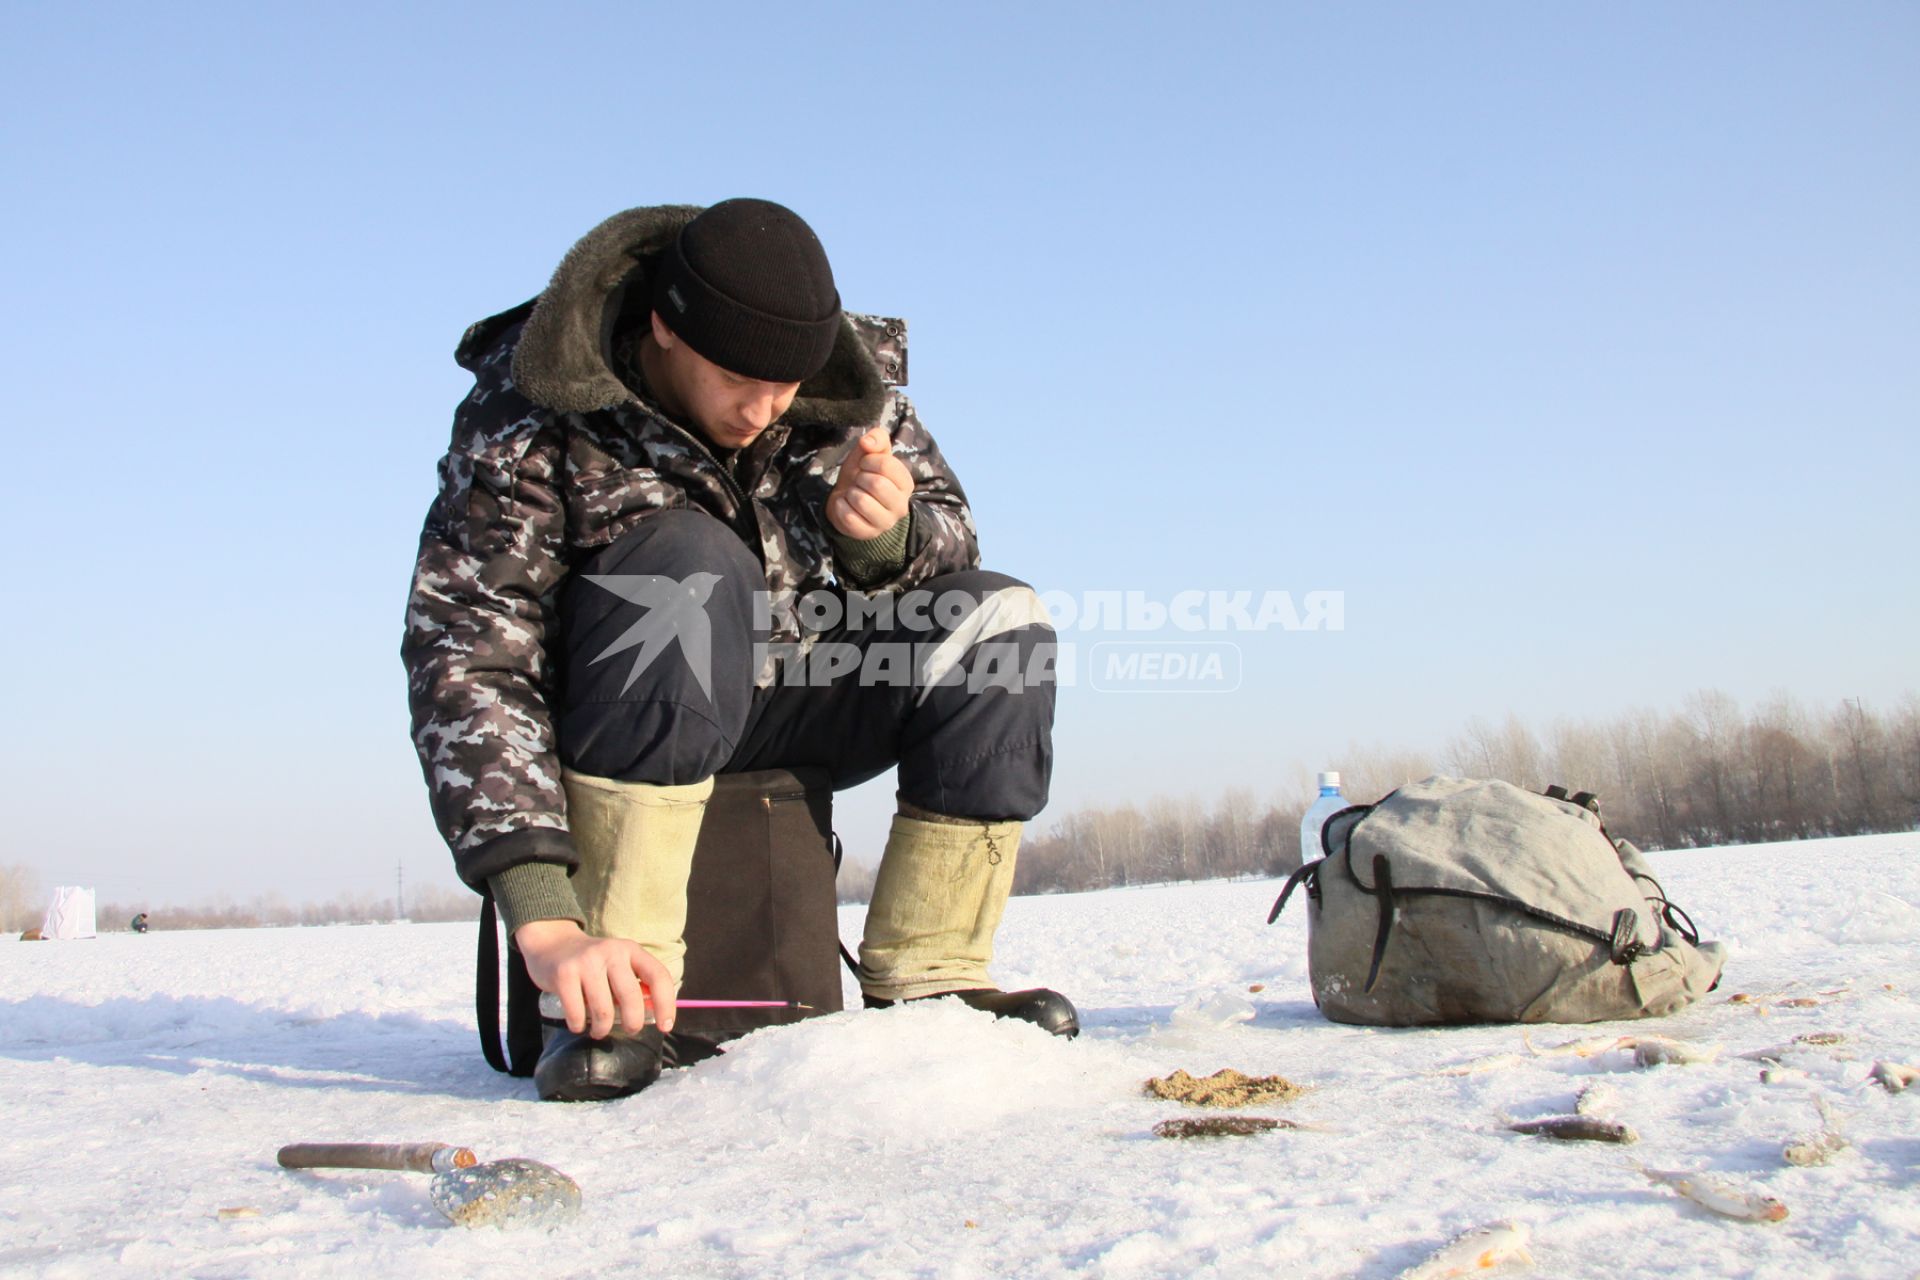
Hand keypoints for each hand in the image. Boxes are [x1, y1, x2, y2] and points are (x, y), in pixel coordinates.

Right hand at [514, 919, 676, 1037]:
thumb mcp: (619, 965)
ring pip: (604, 1010)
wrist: (552, 944)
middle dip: (633, 1023)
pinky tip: (579, 1024)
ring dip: (603, 1029)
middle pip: (631, 998)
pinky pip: (577, 1013)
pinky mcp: (564, 974)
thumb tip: (654, 1015)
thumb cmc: (592, 964)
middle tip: (629, 1030)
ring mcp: (586, 962)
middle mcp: (611, 952)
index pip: (658, 977)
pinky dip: (579, 1025)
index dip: (666, 1005)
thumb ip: (636, 985)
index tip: (665, 1026)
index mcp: (631, 950)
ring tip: (599, 1030)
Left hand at [827, 426, 912, 538]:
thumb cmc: (862, 474)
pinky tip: (845, 505)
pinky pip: (848, 517)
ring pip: (860, 500)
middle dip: (860, 478)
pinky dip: (840, 506)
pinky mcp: (867, 534)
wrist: (846, 500)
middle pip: (876, 484)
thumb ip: (876, 438)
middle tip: (859, 481)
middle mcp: (900, 506)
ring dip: (850, 492)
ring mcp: (884, 523)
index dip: (869, 460)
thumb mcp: (870, 452)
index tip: (864, 464)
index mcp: (906, 484)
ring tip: (853, 493)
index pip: (888, 465)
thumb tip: (867, 442)